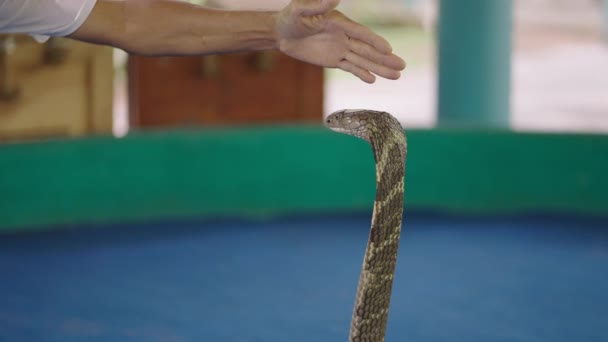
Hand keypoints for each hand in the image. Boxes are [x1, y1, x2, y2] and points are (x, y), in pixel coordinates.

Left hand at [275, 0, 405, 82]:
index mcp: (339, 22)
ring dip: (379, 68)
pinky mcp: (333, 60)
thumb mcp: (299, 9)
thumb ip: (317, 5)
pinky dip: (361, 73)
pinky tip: (373, 80)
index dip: (375, 42)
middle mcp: (344, 36)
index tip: (389, 50)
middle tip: (402, 67)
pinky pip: (350, 67)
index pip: (361, 34)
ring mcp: (340, 49)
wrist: (281, 33)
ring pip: (363, 60)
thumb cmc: (290, 18)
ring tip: (396, 76)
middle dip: (385, 58)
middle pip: (368, 49)